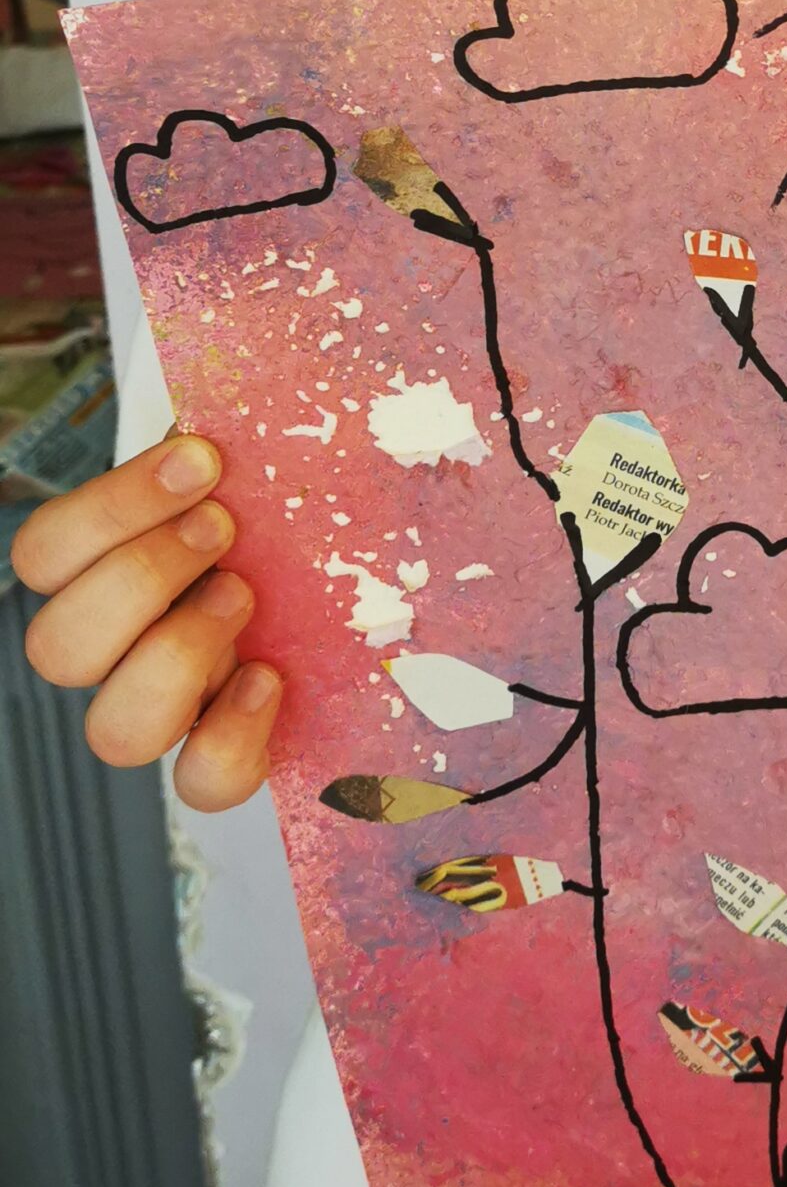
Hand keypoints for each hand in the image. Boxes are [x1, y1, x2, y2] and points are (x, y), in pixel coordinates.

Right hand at [10, 434, 280, 809]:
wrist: (342, 577)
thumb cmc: (277, 514)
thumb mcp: (248, 469)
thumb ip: (227, 442)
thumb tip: (238, 404)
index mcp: (99, 572)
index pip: (45, 552)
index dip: (112, 507)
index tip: (203, 460)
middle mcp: (115, 651)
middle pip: (56, 650)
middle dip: (141, 579)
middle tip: (223, 528)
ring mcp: (165, 710)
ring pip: (112, 732)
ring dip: (177, 658)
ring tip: (244, 596)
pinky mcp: (222, 755)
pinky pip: (202, 783)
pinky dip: (232, 736)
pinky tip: (270, 676)